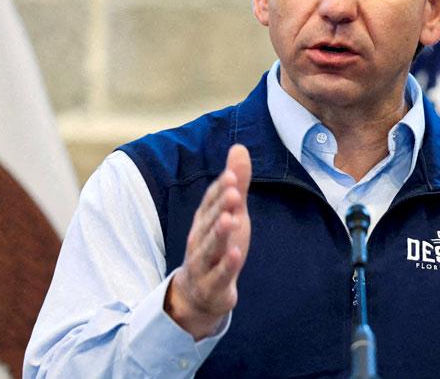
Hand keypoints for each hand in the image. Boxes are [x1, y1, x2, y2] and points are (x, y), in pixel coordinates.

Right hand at [165, 144, 251, 339]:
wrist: (199, 293)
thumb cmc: (218, 245)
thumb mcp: (231, 213)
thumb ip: (237, 184)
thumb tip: (239, 147)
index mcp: (204, 220)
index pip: (211, 201)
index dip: (221, 189)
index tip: (232, 175)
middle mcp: (200, 239)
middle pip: (209, 221)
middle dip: (220, 206)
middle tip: (233, 191)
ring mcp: (204, 263)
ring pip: (210, 247)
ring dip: (219, 233)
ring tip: (231, 219)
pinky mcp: (213, 285)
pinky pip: (219, 274)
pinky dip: (226, 264)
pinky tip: (236, 253)